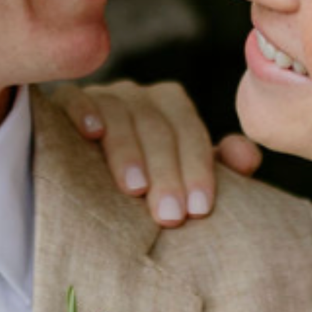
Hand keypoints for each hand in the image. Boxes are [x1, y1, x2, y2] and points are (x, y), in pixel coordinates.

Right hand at [56, 79, 262, 225]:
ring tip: (134, 189)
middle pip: (157, 125)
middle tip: (169, 215)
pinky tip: (91, 135)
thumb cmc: (145, 185)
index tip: (198, 210)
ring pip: (119, 112)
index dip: (197, 170)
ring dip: (128, 150)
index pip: (190, 131)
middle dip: (166, 171)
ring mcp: (100, 96)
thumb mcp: (182, 179)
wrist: (84, 182)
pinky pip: (74, 97)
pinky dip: (84, 112)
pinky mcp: (64, 101)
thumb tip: (247, 157)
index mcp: (170, 107)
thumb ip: (219, 169)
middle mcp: (138, 96)